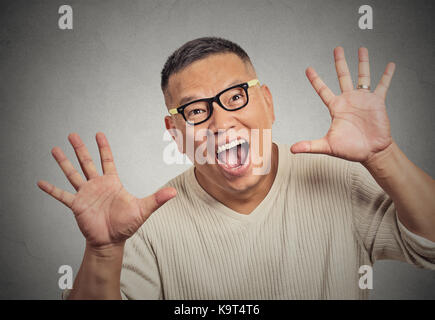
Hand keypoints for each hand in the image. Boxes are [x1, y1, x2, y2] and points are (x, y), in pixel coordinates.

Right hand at [37, 132, 175, 248]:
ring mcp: (85, 194)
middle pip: (87, 162)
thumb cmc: (126, 225)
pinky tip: (40, 182)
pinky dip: (51, 189)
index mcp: (111, 183)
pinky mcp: (76, 205)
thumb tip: (174, 193)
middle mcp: (97, 185)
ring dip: (64, 162)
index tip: (98, 134)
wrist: (111, 241)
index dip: (103, 147)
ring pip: (73, 174)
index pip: (107, 160)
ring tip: (55, 149)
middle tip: (72, 134)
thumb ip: (157, 199)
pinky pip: (61, 195)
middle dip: (80, 148)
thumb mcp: (143, 209)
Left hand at [290, 47, 395, 162]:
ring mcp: (363, 100)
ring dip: (362, 62)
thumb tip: (292, 150)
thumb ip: (310, 146)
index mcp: (336, 107)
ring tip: (362, 48)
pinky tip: (390, 65)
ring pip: (362, 76)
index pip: (322, 90)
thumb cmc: (350, 150)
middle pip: (342, 76)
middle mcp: (349, 100)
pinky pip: (382, 85)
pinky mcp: (377, 102)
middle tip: (337, 49)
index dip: (315, 79)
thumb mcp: (327, 146)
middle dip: (340, 62)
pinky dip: (386, 75)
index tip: (308, 69)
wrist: (372, 153)